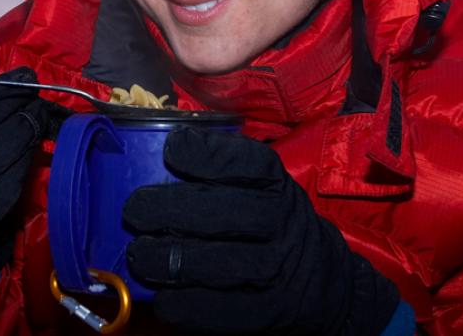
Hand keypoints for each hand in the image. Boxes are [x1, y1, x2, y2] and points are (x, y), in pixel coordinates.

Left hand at [123, 126, 400, 333]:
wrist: (328, 285)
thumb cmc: (275, 227)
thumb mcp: (265, 191)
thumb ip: (221, 176)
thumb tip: (157, 160)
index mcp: (279, 186)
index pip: (248, 163)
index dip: (207, 154)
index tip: (172, 149)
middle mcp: (283, 225)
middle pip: (224, 213)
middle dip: (169, 209)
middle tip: (134, 210)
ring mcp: (277, 271)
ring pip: (218, 263)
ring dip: (168, 259)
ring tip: (138, 253)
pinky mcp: (269, 313)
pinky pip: (219, 310)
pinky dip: (183, 303)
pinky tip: (163, 295)